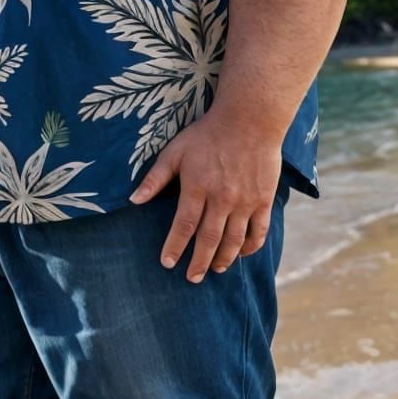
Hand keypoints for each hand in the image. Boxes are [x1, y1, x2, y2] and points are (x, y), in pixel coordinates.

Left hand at [129, 106, 280, 282]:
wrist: (249, 120)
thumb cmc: (207, 134)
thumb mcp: (175, 151)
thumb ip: (155, 178)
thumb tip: (134, 200)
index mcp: (197, 187)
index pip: (184, 225)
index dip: (174, 246)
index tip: (167, 263)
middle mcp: (222, 198)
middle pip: (209, 239)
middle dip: (199, 263)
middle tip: (192, 278)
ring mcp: (245, 201)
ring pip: (234, 240)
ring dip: (223, 259)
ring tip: (215, 270)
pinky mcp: (263, 200)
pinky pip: (258, 231)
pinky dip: (250, 246)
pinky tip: (241, 254)